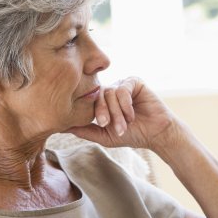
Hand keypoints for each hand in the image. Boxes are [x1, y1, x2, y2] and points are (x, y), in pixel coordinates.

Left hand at [65, 77, 184, 150]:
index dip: (95, 113)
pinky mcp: (134, 81)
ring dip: (118, 112)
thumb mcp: (104, 136)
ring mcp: (122, 85)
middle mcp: (111, 90)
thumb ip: (84, 130)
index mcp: (102, 101)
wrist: (155, 134)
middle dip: (105, 113)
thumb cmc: (131, 135)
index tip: (102, 125)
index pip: (90, 101)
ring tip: (126, 124)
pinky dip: (126, 103)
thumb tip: (62, 127)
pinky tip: (132, 114)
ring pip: (111, 93)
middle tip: (111, 126)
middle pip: (99, 95)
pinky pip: (123, 88)